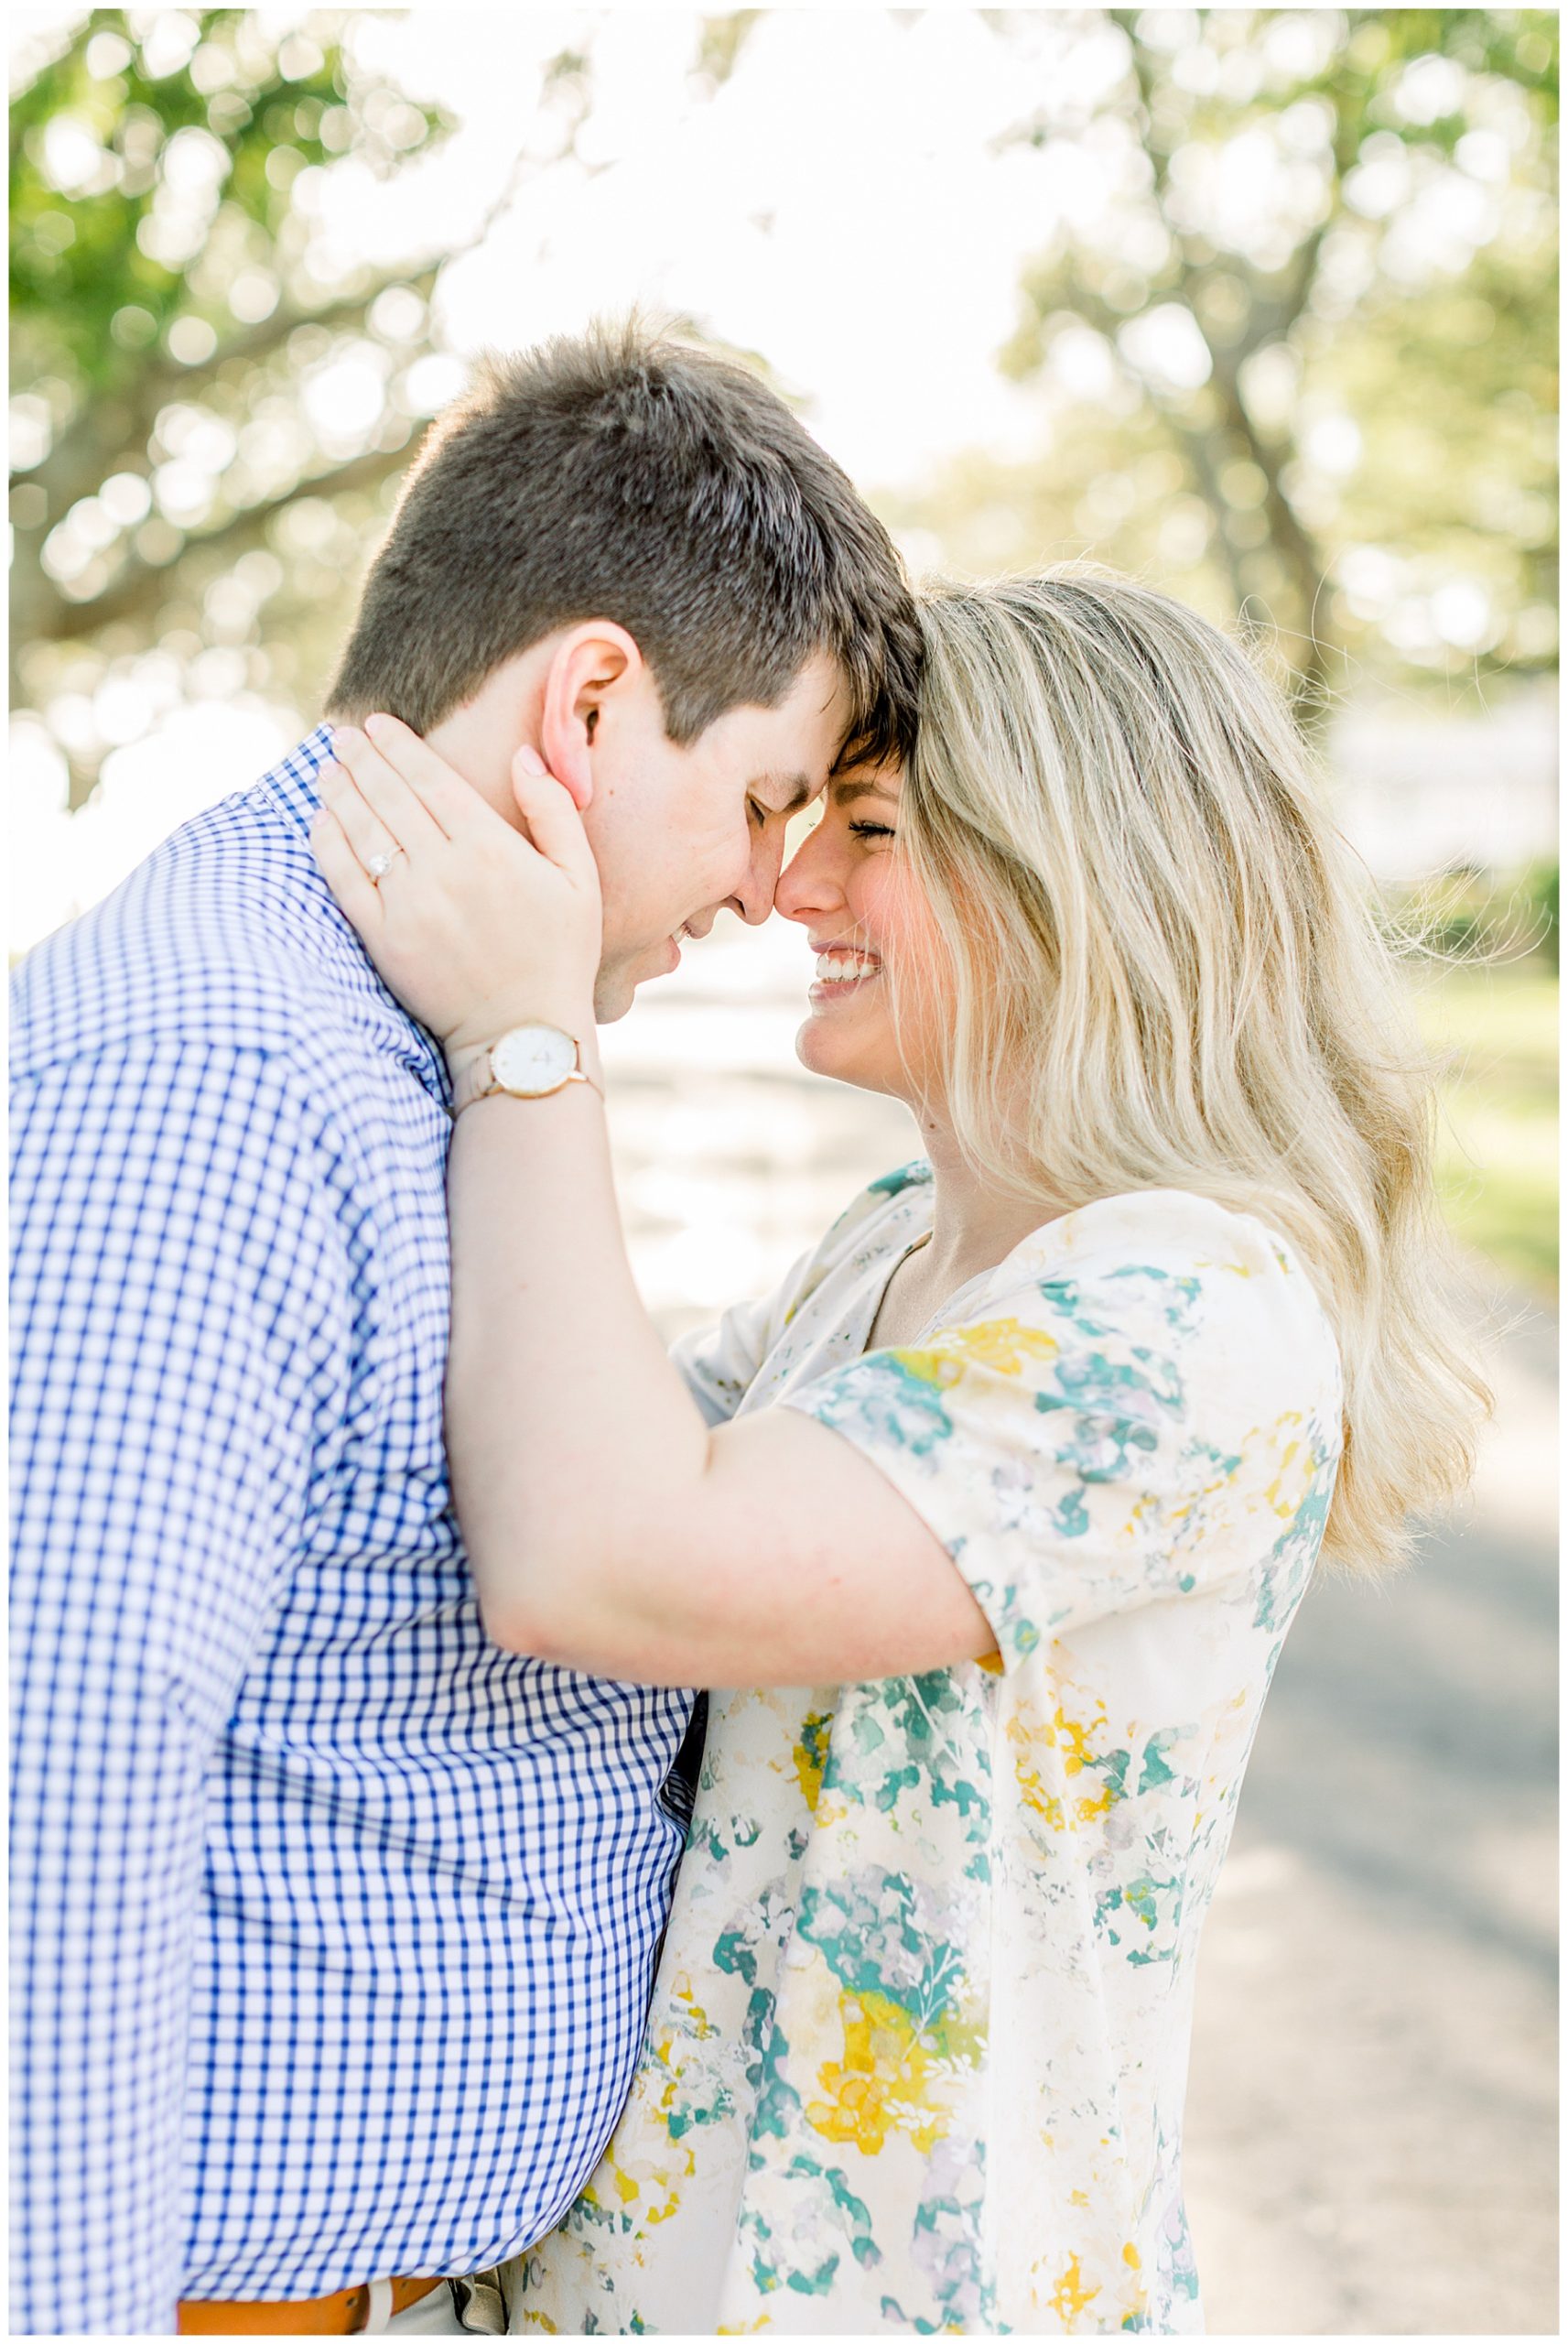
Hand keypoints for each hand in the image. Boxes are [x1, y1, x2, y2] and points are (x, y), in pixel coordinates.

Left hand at [310, 716, 601, 1056]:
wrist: (524, 1035)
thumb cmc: (560, 955)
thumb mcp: (580, 877)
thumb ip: (553, 811)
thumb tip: (521, 756)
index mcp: (492, 848)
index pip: (432, 780)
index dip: (400, 746)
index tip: (378, 724)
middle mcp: (445, 869)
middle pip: (390, 797)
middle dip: (363, 759)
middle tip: (342, 735)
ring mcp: (409, 904)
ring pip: (363, 831)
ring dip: (340, 793)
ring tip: (327, 768)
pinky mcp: (383, 939)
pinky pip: (345, 879)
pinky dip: (329, 845)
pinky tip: (321, 821)